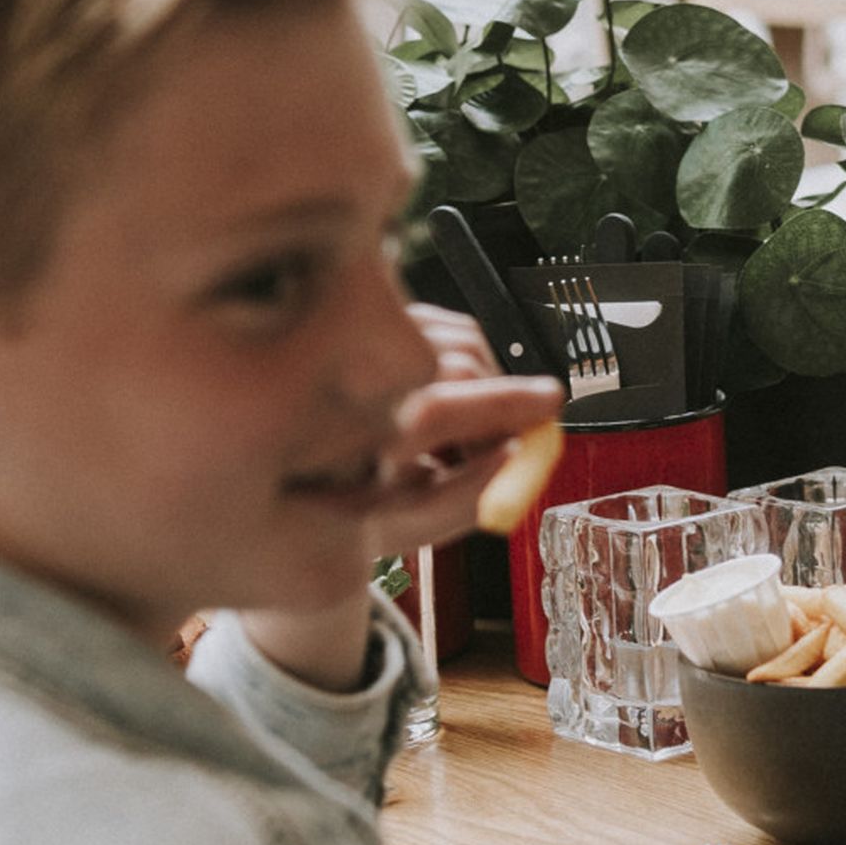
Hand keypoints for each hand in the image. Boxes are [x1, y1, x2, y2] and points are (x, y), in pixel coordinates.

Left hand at [362, 303, 560, 557]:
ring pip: (462, 340)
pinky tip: (447, 396)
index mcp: (356, 435)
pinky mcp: (375, 321)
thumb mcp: (407, 522)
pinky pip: (447, 327)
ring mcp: (361, 338)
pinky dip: (467, 358)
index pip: (438, 409)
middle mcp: (354, 376)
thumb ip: (466, 499)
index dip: (504, 404)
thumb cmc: (349, 505)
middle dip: (504, 399)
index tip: (548, 405)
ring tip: (462, 431)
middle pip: (462, 365)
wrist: (297, 476)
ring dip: (487, 380)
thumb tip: (518, 460)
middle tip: (510, 440)